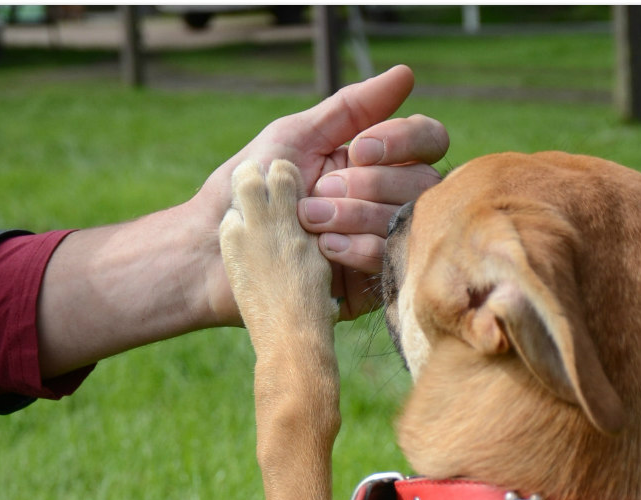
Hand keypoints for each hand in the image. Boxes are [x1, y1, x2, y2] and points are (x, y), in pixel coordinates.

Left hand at [195, 65, 447, 321]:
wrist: (214, 251)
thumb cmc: (248, 189)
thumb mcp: (296, 138)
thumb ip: (352, 109)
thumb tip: (405, 75)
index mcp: (374, 162)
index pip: (426, 141)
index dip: (403, 141)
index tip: (358, 149)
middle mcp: (385, 200)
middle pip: (423, 183)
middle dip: (371, 184)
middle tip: (321, 192)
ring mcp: (381, 242)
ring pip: (407, 222)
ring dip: (357, 216)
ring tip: (309, 220)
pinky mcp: (372, 284)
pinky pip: (389, 263)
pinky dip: (357, 250)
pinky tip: (323, 250)